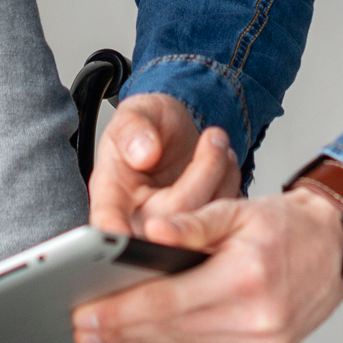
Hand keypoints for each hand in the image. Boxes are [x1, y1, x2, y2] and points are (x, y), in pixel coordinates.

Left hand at [73, 183, 342, 342]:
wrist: (338, 247)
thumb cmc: (290, 225)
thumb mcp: (241, 209)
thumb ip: (194, 221)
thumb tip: (152, 233)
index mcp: (246, 279)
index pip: (166, 302)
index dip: (119, 312)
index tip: (82, 318)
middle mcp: (256, 320)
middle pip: (170, 330)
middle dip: (120, 329)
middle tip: (77, 329)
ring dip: (144, 337)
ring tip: (104, 330)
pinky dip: (177, 338)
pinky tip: (150, 330)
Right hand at [87, 91, 241, 237]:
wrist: (176, 131)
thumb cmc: (149, 125)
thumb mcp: (135, 112)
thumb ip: (132, 129)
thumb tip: (142, 154)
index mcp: (112, 191)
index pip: (109, 218)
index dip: (117, 230)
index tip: (131, 229)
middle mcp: (140, 216)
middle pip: (172, 215)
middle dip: (203, 172)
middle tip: (214, 136)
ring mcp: (172, 225)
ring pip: (204, 219)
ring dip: (221, 174)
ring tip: (218, 142)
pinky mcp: (201, 228)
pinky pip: (225, 220)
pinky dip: (232, 184)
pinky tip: (224, 160)